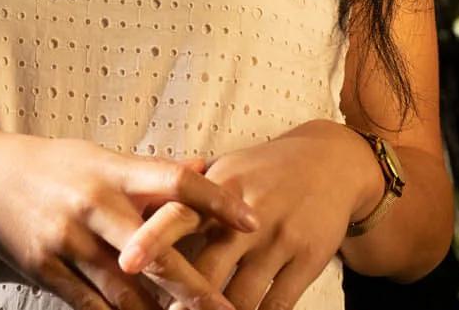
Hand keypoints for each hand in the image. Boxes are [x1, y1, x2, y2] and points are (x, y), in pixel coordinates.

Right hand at [0, 127, 262, 309]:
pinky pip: (89, 305)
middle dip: (194, 286)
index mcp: (112, 169)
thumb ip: (151, 171)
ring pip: (124, 289)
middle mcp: (92, 202)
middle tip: (229, 308)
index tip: (252, 221)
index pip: (175, 182)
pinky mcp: (44, 267)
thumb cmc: (54, 165)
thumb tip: (206, 165)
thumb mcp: (99, 156)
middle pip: (154, 249)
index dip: (215, 201)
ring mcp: (66, 238)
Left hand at [113, 122, 383, 309]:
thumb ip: (186, 197)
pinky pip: (276, 306)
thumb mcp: (225, 170)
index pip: (179, 214)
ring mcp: (280, 240)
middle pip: (208, 270)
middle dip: (181, 300)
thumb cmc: (263, 171)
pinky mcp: (308, 261)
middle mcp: (247, 216)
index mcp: (218, 189)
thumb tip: (133, 219)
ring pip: (240, 299)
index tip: (126, 263)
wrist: (332, 162)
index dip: (152, 239)